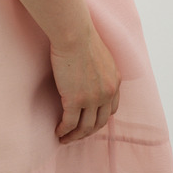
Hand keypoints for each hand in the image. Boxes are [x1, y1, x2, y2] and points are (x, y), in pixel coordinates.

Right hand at [50, 24, 120, 144]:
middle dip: (88, 132)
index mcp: (115, 81)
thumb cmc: (81, 35)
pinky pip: (69, 122)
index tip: (90, 121)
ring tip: (65, 138)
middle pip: (99, 122)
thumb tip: (91, 71)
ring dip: (75, 136)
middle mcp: (107, 94)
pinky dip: (64, 130)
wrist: (73, 34)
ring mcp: (91, 99)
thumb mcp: (101, 54)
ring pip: (85, 127)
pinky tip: (58, 131)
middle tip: (77, 135)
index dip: (100, 118)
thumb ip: (101, 68)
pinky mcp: (74, 100)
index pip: (111, 109)